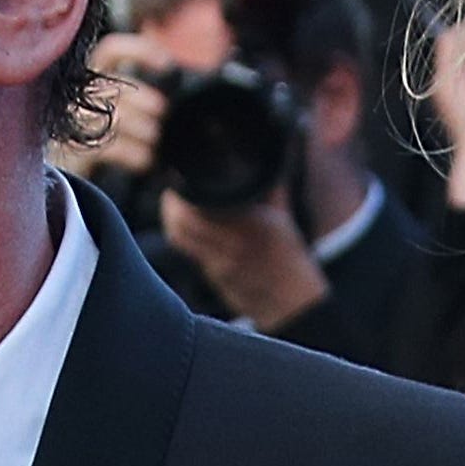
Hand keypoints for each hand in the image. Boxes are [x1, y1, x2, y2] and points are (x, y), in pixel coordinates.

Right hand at [66, 48, 170, 178]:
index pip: (111, 51)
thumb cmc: (85, 142)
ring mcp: (75, 124)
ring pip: (118, 117)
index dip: (139, 51)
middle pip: (118, 86)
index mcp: (86, 81)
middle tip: (162, 112)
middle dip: (147, 100)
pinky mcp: (76, 151)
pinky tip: (145, 161)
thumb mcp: (103, 112)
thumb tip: (164, 103)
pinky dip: (136, 155)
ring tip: (153, 140)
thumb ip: (126, 99)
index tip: (166, 63)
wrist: (51, 179)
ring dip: (146, 130)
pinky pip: (113, 147)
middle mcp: (78, 97)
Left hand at [160, 183, 328, 331]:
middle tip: (172, 191)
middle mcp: (234, 242)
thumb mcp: (283, 220)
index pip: (207, 202)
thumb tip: (269, 164)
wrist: (293, 301)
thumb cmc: (290, 258)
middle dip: (172, 203)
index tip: (182, 177)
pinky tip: (179, 226)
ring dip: (171, 220)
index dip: (186, 190)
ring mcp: (222, 261)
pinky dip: (179, 235)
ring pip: (181, 235)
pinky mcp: (214, 275)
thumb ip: (271, 191)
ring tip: (171, 206)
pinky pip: (188, 251)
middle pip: (185, 219)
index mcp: (252, 223)